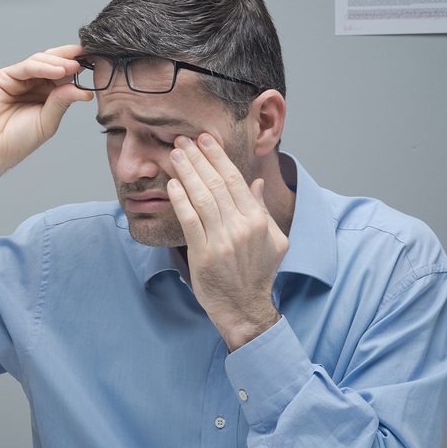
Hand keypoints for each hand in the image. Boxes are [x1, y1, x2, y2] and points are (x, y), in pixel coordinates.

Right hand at [0, 45, 92, 186]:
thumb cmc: (16, 141)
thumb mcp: (47, 122)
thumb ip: (62, 103)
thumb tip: (84, 91)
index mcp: (46, 94)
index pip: (65, 75)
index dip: (79, 68)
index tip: (98, 62)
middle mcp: (33, 83)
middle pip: (54, 63)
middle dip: (71, 57)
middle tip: (88, 54)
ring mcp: (18, 79)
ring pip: (41, 61)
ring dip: (59, 62)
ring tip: (74, 66)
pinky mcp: (3, 77)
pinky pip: (25, 67)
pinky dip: (42, 66)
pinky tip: (58, 70)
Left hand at [166, 133, 287, 351]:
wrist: (244, 307)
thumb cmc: (257, 273)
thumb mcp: (273, 241)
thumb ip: (262, 210)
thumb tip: (256, 183)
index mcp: (259, 221)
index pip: (236, 180)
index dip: (218, 157)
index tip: (205, 140)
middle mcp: (242, 228)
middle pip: (216, 184)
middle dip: (198, 158)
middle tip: (183, 140)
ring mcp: (223, 241)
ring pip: (202, 198)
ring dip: (187, 173)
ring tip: (175, 155)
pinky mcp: (204, 254)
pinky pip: (189, 220)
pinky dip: (180, 200)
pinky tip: (173, 185)